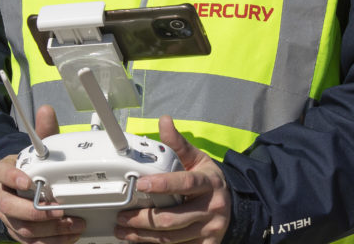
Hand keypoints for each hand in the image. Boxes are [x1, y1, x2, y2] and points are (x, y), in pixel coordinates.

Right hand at [0, 105, 85, 243]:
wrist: (19, 192)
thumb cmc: (30, 170)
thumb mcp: (36, 151)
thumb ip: (43, 133)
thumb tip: (47, 111)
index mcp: (3, 173)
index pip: (0, 172)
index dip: (12, 177)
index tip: (28, 180)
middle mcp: (2, 197)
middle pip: (9, 207)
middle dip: (35, 212)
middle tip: (58, 210)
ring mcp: (9, 218)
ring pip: (23, 228)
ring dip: (49, 230)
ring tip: (73, 224)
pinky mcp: (19, 233)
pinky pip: (31, 243)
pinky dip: (52, 242)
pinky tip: (70, 237)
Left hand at [114, 116, 231, 243]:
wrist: (231, 204)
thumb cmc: (208, 180)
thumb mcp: (197, 159)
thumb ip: (177, 143)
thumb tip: (164, 121)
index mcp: (209, 182)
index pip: (185, 183)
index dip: (161, 184)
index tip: (140, 184)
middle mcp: (212, 207)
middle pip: (172, 218)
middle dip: (142, 219)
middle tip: (122, 216)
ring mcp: (210, 229)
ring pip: (171, 237)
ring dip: (143, 236)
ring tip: (124, 230)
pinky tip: (140, 241)